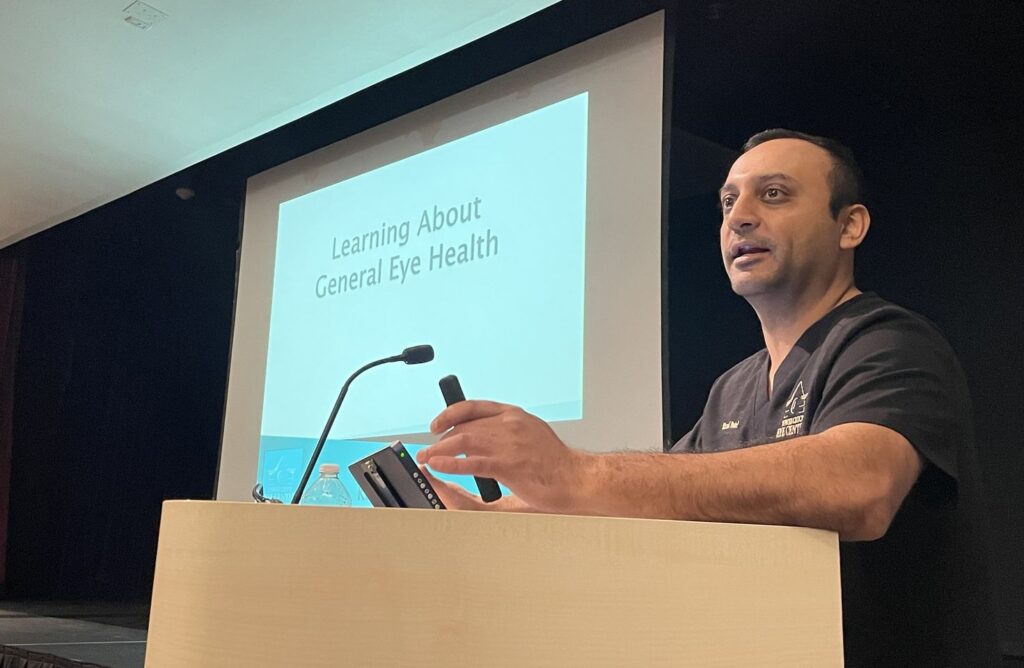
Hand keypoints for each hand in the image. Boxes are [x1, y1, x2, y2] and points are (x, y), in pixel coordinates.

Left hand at [416, 400, 586, 513]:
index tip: (437, 424)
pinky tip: (438, 465)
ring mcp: (508, 443)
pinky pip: (471, 462)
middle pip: (464, 426)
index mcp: (514, 415)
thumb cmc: (555, 462)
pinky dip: (450, 463)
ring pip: (463, 440)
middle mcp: (509, 424)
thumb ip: (506, 431)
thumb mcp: (531, 433)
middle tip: (428, 449)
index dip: (449, 414)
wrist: (576, 477)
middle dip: (441, 439)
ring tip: (427, 458)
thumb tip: (481, 436)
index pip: (473, 407)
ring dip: (439, 450)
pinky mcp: (507, 464)